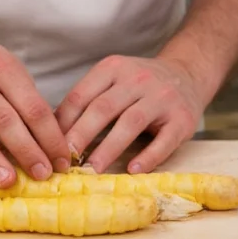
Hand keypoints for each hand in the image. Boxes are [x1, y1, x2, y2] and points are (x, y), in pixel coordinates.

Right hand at [0, 27, 70, 194]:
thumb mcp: (7, 67)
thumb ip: (26, 100)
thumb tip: (53, 143)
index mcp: (1, 68)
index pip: (31, 107)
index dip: (51, 136)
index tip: (63, 161)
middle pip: (4, 120)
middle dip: (27, 150)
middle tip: (44, 174)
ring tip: (8, 182)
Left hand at [55, 55, 205, 173]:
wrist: (187, 73)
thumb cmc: (138, 84)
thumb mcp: (112, 79)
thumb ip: (87, 99)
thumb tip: (52, 128)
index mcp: (112, 69)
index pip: (81, 95)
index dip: (63, 120)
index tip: (50, 142)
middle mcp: (137, 79)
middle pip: (103, 108)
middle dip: (81, 134)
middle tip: (66, 158)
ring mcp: (162, 98)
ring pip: (130, 123)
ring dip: (109, 148)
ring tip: (93, 168)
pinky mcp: (183, 119)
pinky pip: (164, 140)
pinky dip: (148, 156)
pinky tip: (132, 170)